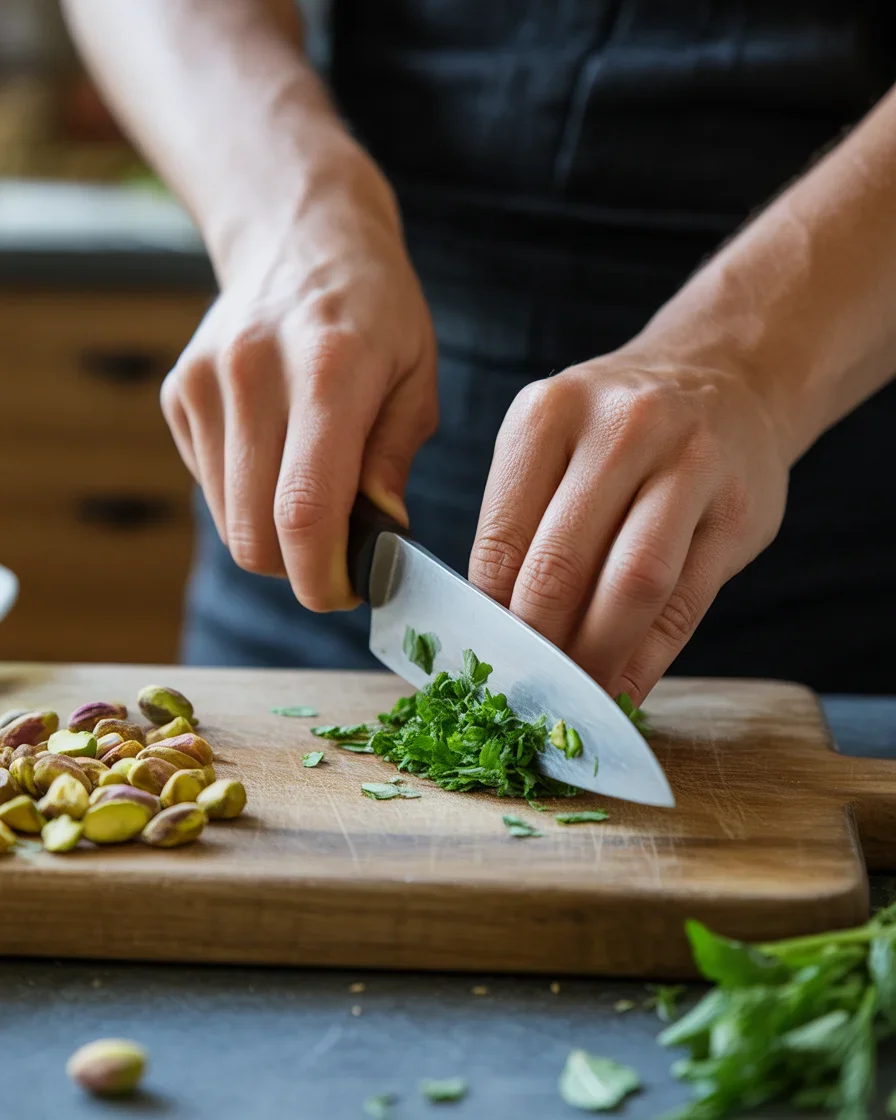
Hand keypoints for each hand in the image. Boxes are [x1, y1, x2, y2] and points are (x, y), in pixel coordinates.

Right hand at [161, 147, 436, 609]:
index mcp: (328, 370)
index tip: (347, 592)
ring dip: (272, 535)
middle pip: (253, 533)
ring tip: (314, 495)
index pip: (306, 510)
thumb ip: (392, 462)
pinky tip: (279, 456)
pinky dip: (247, 498)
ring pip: (227, 521)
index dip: (321, 575)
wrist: (300, 235)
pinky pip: (210, 488)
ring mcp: (205, 383)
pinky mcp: (178, 393)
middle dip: (297, 567)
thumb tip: (374, 543)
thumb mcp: (417, 377)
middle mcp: (253, 373)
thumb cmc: (377, 311)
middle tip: (339, 554)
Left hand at [469, 344, 790, 703]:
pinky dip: (648, 661)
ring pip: (632, 585)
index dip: (490, 614)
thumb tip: (493, 632)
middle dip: (539, 642)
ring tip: (573, 694)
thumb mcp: (554, 442)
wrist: (727, 378)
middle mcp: (621, 428)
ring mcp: (690, 464)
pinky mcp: (739, 511)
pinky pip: (685, 605)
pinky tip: (624, 690)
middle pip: (562, 564)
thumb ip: (522, 522)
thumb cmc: (618, 430)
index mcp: (549, 413)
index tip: (484, 659)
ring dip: (596, 656)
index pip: (502, 538)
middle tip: (525, 688)